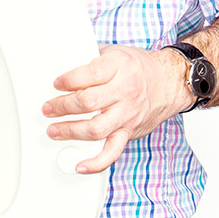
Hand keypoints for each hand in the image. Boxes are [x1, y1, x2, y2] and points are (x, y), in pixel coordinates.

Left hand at [42, 45, 190, 172]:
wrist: (169, 82)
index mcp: (119, 67)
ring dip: (71, 131)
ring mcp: (127, 114)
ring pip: (96, 128)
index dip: (69, 81)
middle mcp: (125, 91)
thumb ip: (91, 56)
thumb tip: (64, 59)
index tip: (56, 84)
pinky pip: (112, 152)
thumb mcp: (115, 52)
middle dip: (63, 106)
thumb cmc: (138, 67)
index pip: (90, 75)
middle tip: (49, 108)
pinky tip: (80, 165)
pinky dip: (96, 163)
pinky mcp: (129, 132)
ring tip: (54, 130)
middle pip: (88, 102)